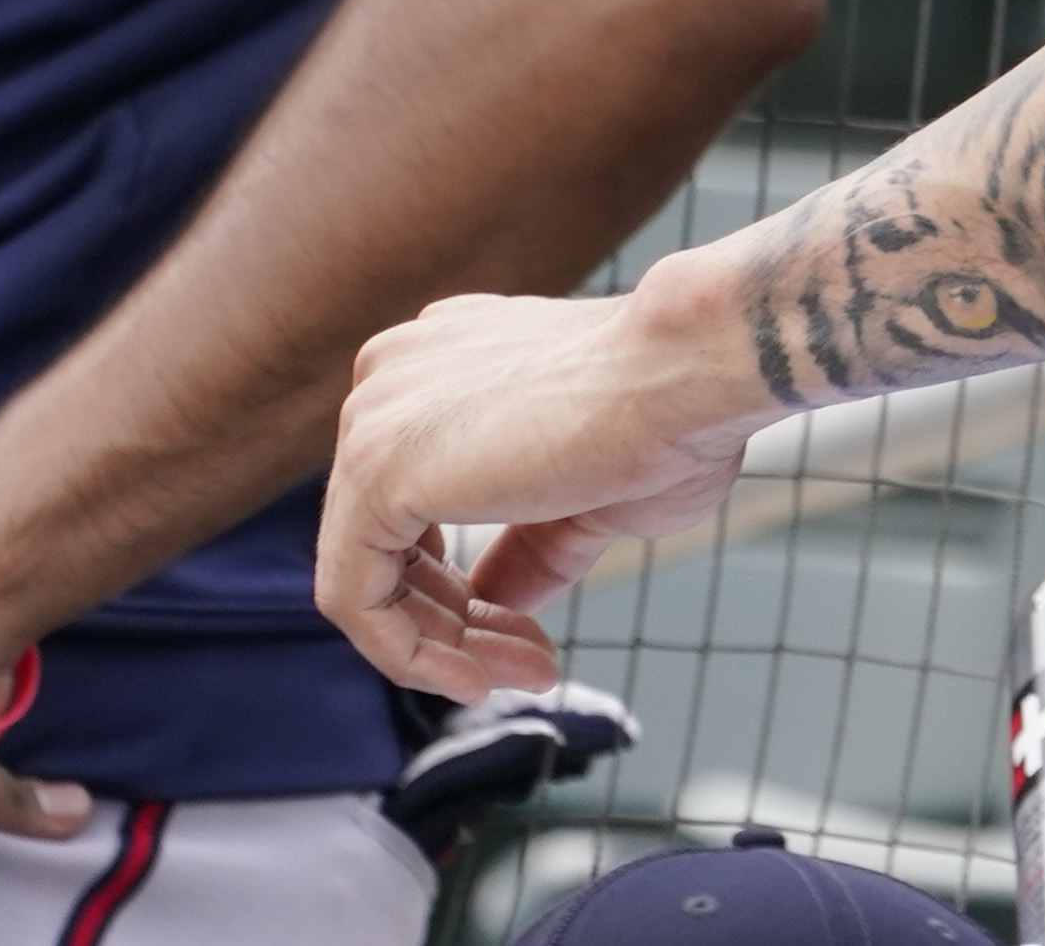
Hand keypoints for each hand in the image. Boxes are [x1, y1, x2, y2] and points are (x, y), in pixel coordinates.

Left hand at [317, 260, 783, 695]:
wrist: (690, 371)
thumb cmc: (668, 414)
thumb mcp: (582, 497)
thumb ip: (524, 545)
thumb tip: (491, 603)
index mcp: (443, 364)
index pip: (421, 503)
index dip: (471, 592)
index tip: (534, 643)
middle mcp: (394, 377)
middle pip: (392, 541)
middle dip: (461, 624)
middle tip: (533, 670)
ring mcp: (375, 416)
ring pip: (368, 573)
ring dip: (442, 646)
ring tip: (522, 677)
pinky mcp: (375, 469)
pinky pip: (354, 594)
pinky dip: (405, 653)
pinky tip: (472, 679)